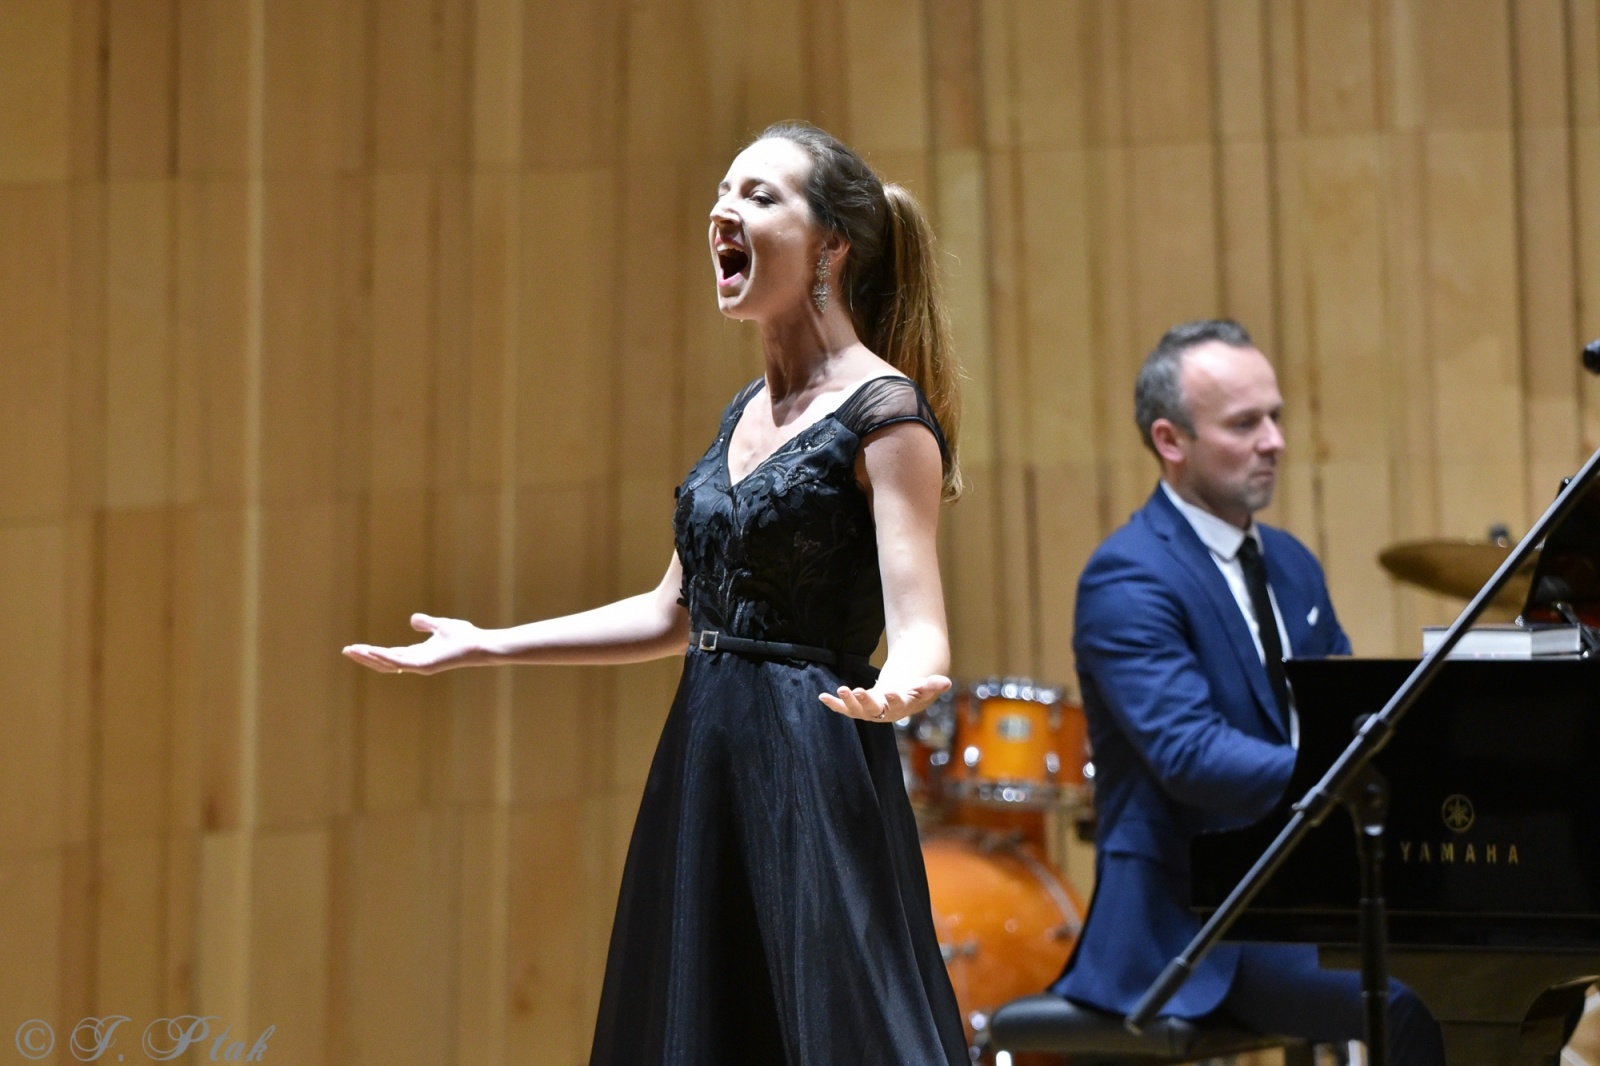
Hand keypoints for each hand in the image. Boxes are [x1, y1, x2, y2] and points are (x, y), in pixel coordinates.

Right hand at [342, 613, 483, 674]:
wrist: (479, 644)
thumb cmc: (464, 637)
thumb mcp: (440, 625)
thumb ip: (426, 623)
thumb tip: (412, 620)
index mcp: (418, 653)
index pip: (389, 654)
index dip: (372, 651)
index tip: (355, 646)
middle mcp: (415, 662)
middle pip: (384, 661)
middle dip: (365, 657)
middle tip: (346, 651)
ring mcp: (419, 665)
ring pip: (388, 663)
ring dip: (369, 657)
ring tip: (352, 650)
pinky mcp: (424, 666)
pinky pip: (399, 662)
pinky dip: (384, 656)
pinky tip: (371, 650)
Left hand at [819, 674, 950, 721]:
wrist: (897, 700)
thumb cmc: (910, 692)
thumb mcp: (923, 686)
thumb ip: (932, 685)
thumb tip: (946, 682)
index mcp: (899, 708)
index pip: (898, 705)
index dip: (894, 699)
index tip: (891, 693)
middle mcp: (881, 713)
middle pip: (873, 709)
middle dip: (864, 700)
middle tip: (857, 690)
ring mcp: (867, 712)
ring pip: (856, 709)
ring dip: (846, 701)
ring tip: (841, 689)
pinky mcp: (856, 709)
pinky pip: (843, 708)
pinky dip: (833, 703)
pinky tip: (822, 696)